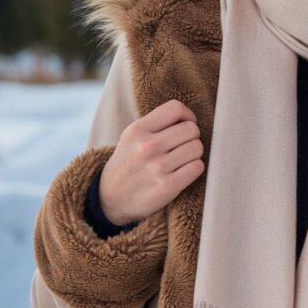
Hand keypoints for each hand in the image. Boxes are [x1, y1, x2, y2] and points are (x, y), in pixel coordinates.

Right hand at [98, 99, 204, 223]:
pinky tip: (183, 172)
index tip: (184, 126)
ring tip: (181, 160)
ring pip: (197, 147)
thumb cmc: (128, 164)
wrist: (110, 199)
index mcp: (138, 130)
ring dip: (193, 154)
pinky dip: (194, 168)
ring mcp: (157, 167)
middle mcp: (147, 146)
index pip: (175, 108)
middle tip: (182, 146)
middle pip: (191, 129)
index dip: (187, 116)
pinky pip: (197, 167)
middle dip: (191, 137)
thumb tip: (189, 118)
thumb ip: (156, 124)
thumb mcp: (132, 137)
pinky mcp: (167, 186)